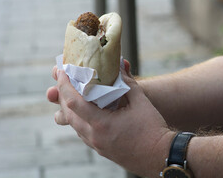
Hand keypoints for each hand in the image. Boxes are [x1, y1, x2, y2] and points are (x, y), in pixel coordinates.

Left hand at [46, 61, 174, 176]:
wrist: (161, 156)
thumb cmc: (153, 129)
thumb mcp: (141, 101)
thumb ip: (128, 83)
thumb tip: (119, 66)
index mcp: (101, 124)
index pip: (74, 102)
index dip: (65, 85)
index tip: (61, 71)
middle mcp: (94, 136)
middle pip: (69, 114)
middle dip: (63, 94)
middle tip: (63, 79)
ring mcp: (97, 145)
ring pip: (75, 125)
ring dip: (70, 108)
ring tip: (71, 92)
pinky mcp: (102, 150)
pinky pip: (83, 133)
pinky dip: (80, 119)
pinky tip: (86, 111)